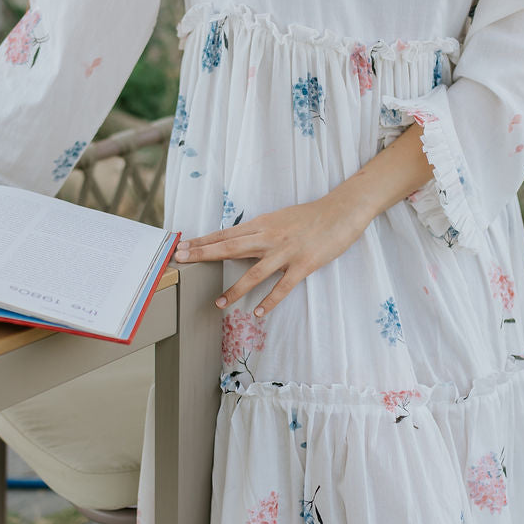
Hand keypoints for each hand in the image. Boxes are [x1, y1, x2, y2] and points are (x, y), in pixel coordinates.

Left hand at [173, 184, 374, 316]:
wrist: (341, 211)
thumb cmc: (310, 216)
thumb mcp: (279, 219)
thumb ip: (259, 232)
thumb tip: (237, 243)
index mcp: (262, 224)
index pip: (226, 234)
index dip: (202, 241)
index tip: (181, 246)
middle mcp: (269, 237)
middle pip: (230, 247)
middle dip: (204, 255)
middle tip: (181, 261)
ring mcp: (286, 252)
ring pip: (254, 272)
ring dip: (235, 289)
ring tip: (219, 303)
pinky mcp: (303, 265)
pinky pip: (282, 287)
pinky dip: (269, 301)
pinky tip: (257, 312)